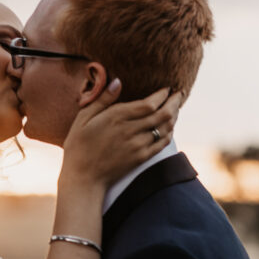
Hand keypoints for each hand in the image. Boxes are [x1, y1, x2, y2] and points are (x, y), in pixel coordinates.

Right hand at [61, 80, 181, 187]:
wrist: (83, 177)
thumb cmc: (79, 145)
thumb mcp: (83, 118)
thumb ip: (102, 99)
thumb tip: (117, 81)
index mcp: (117, 117)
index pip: (150, 103)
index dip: (162, 95)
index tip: (167, 88)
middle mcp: (131, 131)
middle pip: (163, 114)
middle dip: (174, 101)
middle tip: (179, 93)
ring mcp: (138, 146)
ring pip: (166, 128)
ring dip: (174, 116)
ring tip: (176, 107)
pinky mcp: (141, 158)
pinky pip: (162, 143)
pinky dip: (169, 132)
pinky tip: (169, 126)